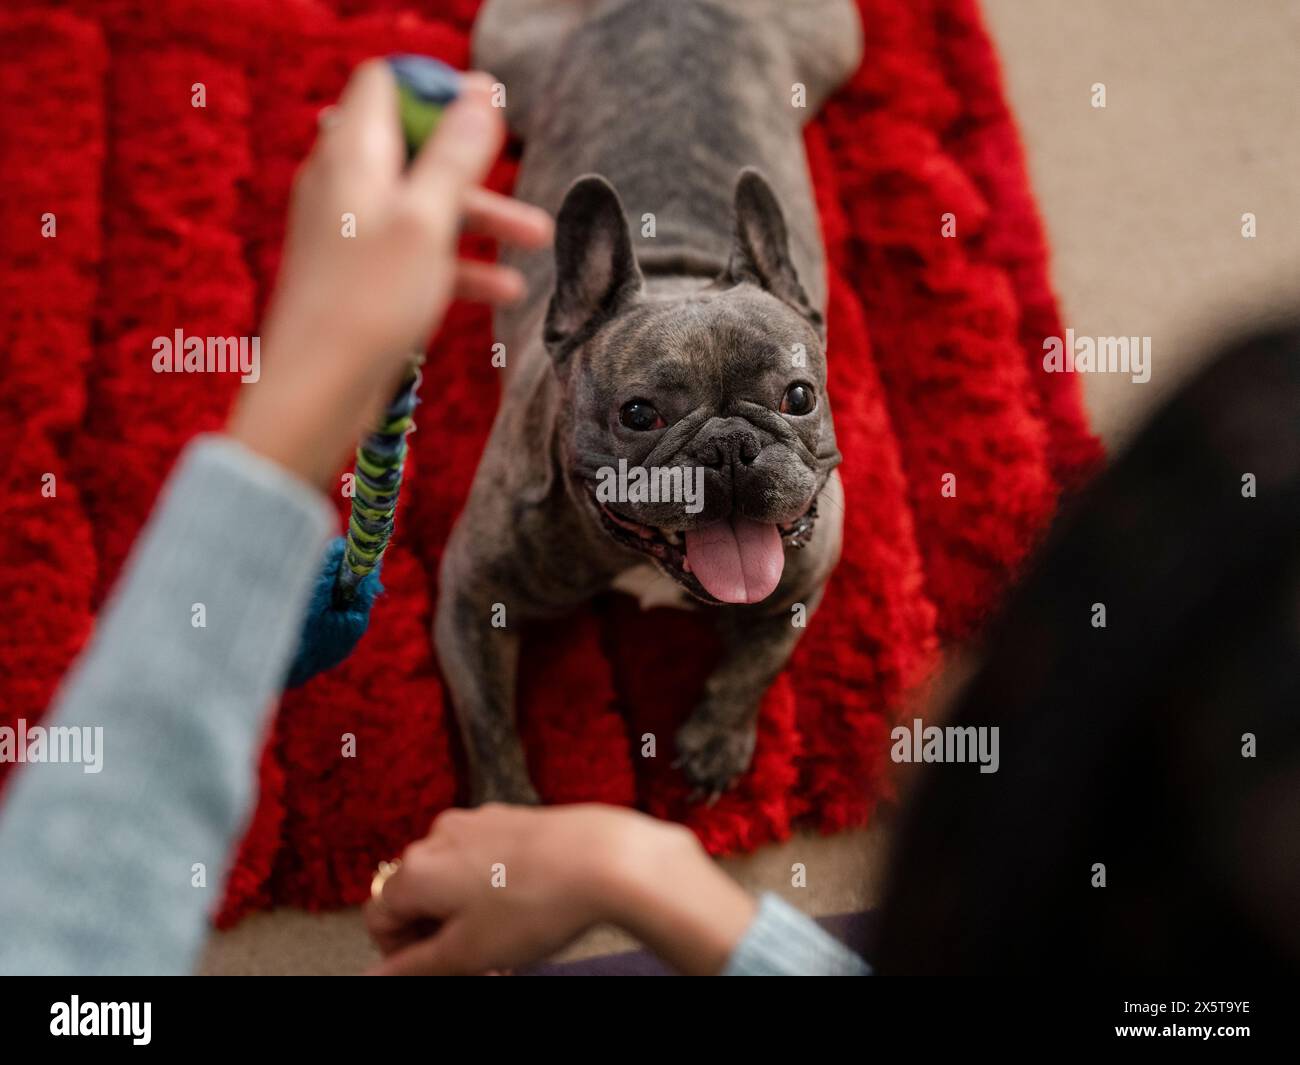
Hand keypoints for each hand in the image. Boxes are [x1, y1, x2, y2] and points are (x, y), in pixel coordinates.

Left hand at [227, 59, 551, 487]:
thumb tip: (480, 93)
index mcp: (353, 155)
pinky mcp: (361, 274)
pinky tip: (505, 291)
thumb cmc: (368, 303)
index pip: (387, 85)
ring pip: (425, 204)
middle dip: (476, 166)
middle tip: (522, 174)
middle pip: (416, 147)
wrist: (318, 389)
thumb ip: (454, 154)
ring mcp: (352, 230)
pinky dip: (459, 263)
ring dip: (482, 220)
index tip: (486, 117)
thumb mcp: (426, 220)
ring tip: (539, 240)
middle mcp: (345, 183)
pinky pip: (417, 252)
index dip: (437, 92)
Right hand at [365, 803, 757, 974]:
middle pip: (416, 894)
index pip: (379, 917)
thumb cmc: (536, 904)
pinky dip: (490, 887)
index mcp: (417, 869)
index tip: (436, 970)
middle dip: (438, 933)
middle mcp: (439, 836)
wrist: (603, 858)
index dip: (402, 953)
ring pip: (451, 877)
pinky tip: (524, 907)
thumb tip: (376, 975)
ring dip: (466, 913)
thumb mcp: (467, 953)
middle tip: (475, 963)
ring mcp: (476, 822)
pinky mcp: (509, 818)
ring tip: (505, 941)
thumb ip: (412, 967)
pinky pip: (482, 858)